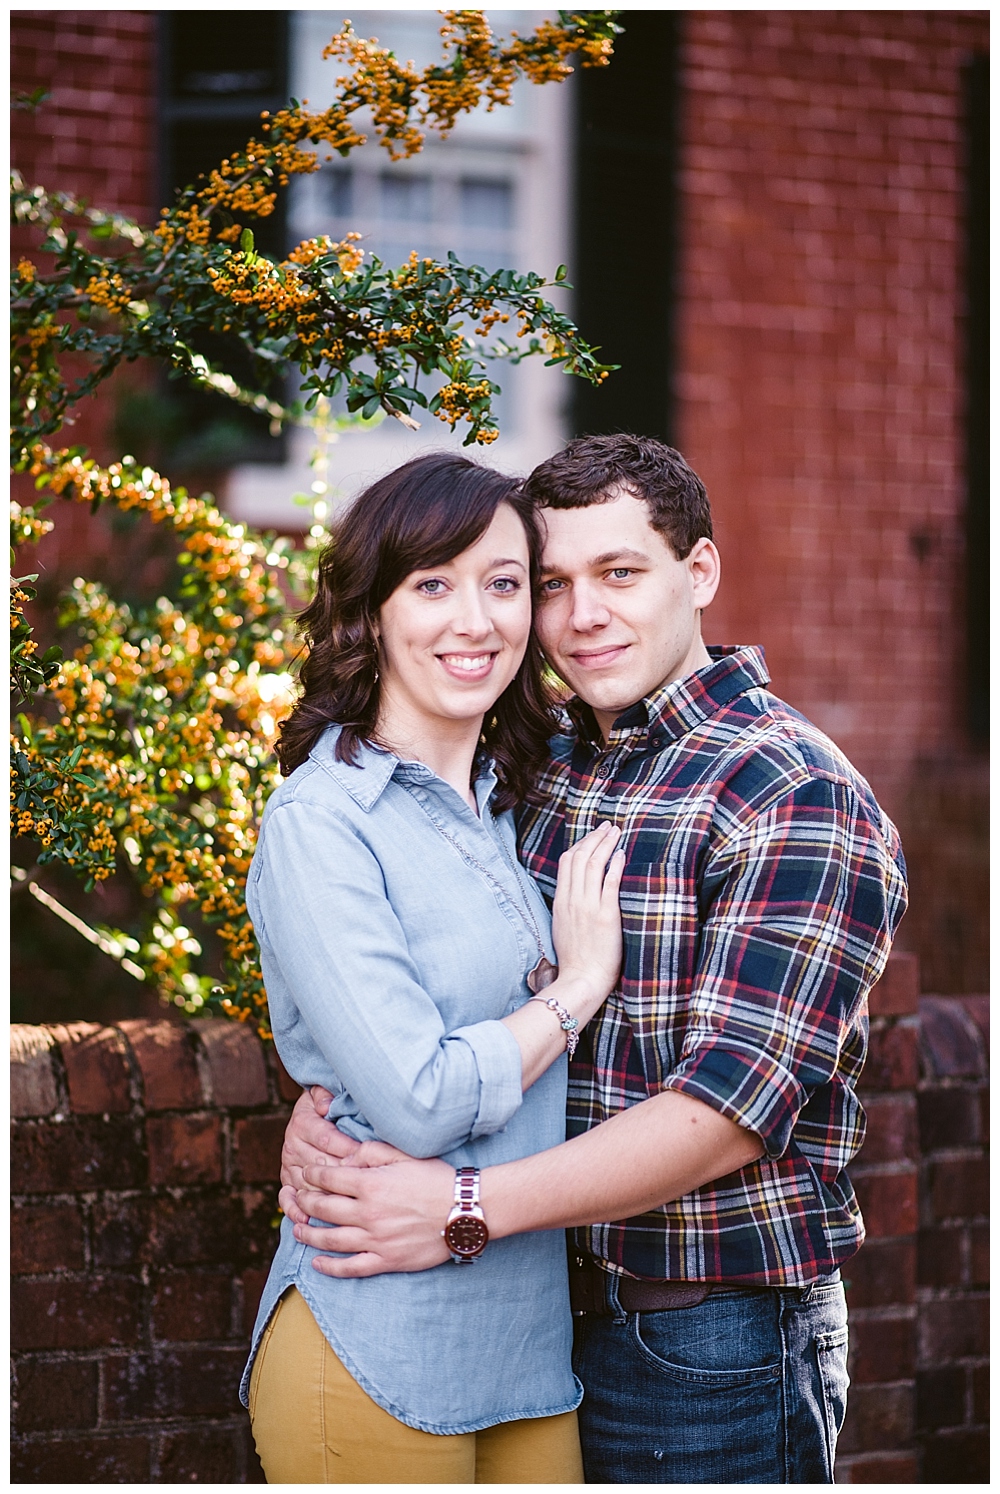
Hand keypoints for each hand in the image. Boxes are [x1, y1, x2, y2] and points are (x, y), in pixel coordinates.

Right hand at [279, 1088, 409, 1224]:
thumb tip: (326, 1106)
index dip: (347, 1149)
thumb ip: (325, 1095)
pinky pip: (286, 1198)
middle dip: (341, 1175)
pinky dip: (293, 1210)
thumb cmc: (328, 1104)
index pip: (327, 1138)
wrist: (310, 1113)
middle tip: (362, 1187)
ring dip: (324, 1196)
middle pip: (318, 1164)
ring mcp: (288, 1165)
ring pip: (306, 1184)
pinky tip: (306, 1219)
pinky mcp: (286, 1180)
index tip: (366, 1158)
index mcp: (302, 1122)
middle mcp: (291, 1144)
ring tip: (344, 1207)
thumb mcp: (326, 1092)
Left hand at [292, 1157, 455, 1276]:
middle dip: (305, 1201)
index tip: (306, 1173)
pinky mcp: (387, 1260)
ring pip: (331, 1239)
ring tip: (297, 1229)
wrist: (464, 1210)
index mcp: (371, 1184)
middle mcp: (369, 1213)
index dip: (313, 1175)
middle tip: (295, 1198)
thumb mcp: (405, 1155)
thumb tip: (347, 1156)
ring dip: (309, 1234)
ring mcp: (376, 1239)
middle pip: (324, 1208)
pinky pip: (351, 1267)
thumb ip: (373, 1152)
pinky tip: (317, 1262)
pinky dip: (330, 1267)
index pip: (330, 1178)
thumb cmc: (436, 1178)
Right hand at [551, 821, 624, 1016]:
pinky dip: (615, 865)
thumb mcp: (563, 927)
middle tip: (608, 826)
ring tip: (616, 833)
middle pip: (581, 858)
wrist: (581, 980)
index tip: (593, 835)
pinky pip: (609, 883)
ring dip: (606, 845)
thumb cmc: (575, 960)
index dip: (581, 844)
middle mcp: (573, 900)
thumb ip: (568, 907)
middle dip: (595, 838)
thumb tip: (576, 893)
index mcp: (561, 901)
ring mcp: (588, 906)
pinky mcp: (605, 916)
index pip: (567, 862)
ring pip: (594, 865)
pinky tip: (622, 854)